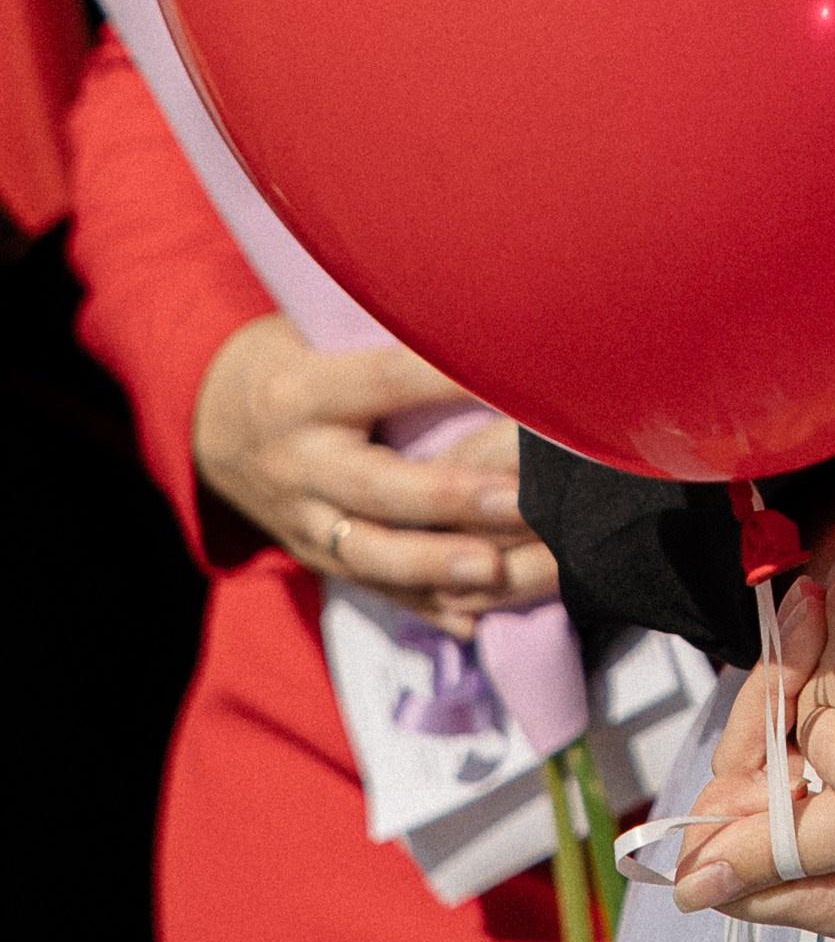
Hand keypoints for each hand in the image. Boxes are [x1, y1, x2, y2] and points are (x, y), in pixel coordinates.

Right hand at [191, 315, 555, 636]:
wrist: (211, 424)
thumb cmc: (292, 361)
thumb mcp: (316, 335)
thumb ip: (384, 338)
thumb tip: (480, 322)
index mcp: (303, 393)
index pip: (385, 380)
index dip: (447, 380)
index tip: (516, 380)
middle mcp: (300, 462)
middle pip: (378, 487)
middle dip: (450, 497)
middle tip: (517, 499)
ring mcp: (301, 520)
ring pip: (369, 554)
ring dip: (435, 566)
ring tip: (494, 569)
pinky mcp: (311, 558)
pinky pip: (368, 590)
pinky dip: (421, 607)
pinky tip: (473, 618)